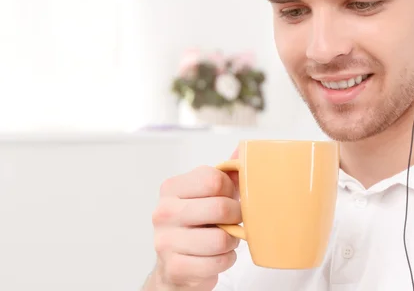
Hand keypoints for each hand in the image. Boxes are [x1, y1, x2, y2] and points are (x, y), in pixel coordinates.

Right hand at [151, 151, 240, 289]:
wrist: (175, 265)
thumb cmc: (198, 223)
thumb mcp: (209, 193)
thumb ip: (227, 172)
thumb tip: (244, 150)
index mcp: (171, 188)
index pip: (214, 180)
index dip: (230, 189)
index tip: (228, 196)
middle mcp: (164, 212)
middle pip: (220, 208)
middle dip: (236, 216)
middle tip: (233, 220)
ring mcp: (166, 241)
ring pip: (221, 239)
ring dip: (232, 241)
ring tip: (225, 238)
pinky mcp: (175, 268)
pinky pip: (218, 262)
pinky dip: (226, 260)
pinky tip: (217, 256)